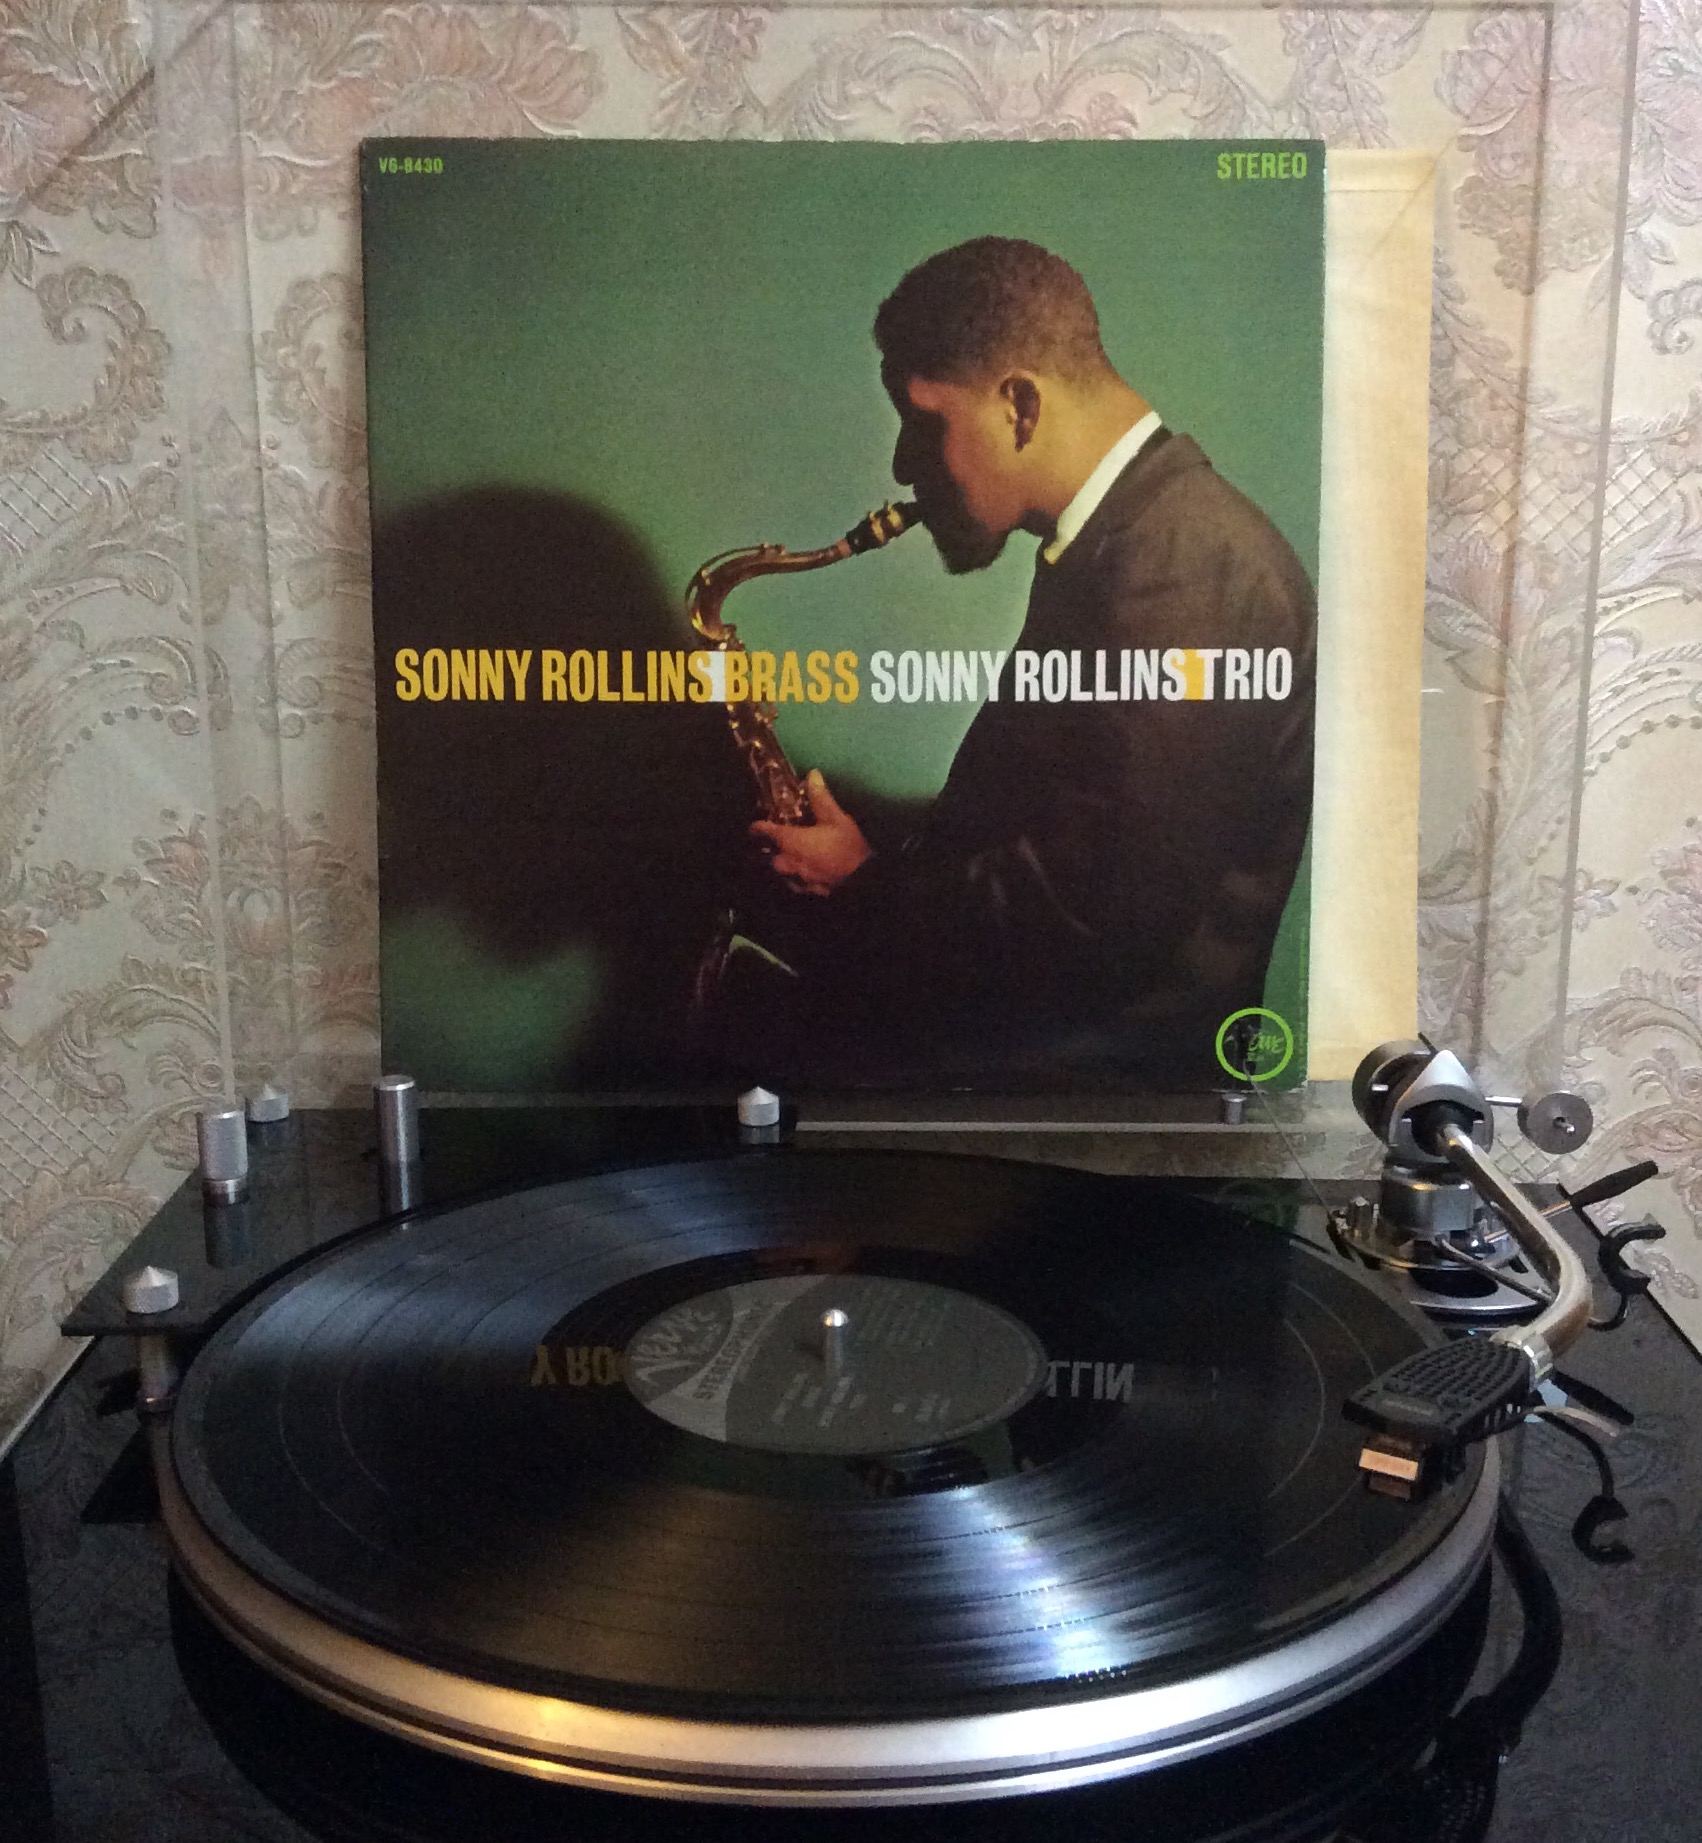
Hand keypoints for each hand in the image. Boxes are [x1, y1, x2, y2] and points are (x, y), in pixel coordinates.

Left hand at [750, 770, 872, 895]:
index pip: (764, 832)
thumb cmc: (847, 847)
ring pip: (779, 871)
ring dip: (781, 862)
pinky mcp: (805, 890)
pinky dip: (793, 875)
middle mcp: (787, 861)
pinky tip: (803, 870)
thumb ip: (820, 797)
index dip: (758, 827)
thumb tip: (812, 774)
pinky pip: (792, 882)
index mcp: (791, 841)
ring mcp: (795, 879)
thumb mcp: (836, 818)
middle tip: (774, 840)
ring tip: (789, 855)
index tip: (755, 825)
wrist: (863, 881)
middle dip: (768, 848)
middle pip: (768, 856)